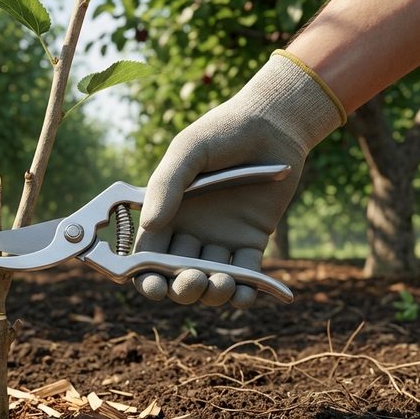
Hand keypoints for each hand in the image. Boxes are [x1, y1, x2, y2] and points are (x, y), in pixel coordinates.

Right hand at [134, 51, 344, 306]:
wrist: (274, 125)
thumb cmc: (223, 131)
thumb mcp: (189, 150)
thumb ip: (166, 184)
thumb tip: (148, 224)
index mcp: (166, 213)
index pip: (147, 256)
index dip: (145, 277)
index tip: (152, 285)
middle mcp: (189, 231)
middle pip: (177, 275)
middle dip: (181, 288)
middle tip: (193, 280)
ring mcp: (221, 239)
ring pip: (211, 280)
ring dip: (213, 293)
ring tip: (222, 285)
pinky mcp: (252, 241)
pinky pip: (246, 274)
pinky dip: (246, 291)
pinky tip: (245, 293)